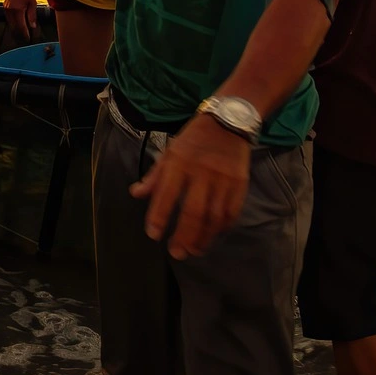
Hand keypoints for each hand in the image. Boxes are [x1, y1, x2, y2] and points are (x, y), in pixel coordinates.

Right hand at [4, 0, 38, 40]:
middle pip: (14, 26)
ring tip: (23, 33)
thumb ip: (32, 15)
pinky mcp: (5, 8)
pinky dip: (13, 23)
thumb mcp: (32, 3)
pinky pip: (9, 19)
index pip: (21, 25)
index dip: (25, 33)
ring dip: (16, 29)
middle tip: (26, 38)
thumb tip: (32, 26)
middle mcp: (10, 11)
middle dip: (20, 33)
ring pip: (10, 24)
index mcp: (17, 10)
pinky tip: (18, 24)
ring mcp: (6, 9)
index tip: (28, 38)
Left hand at [134, 116, 252, 259]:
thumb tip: (135, 194)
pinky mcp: (239, 183)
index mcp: (179, 162)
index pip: (166, 194)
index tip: (153, 235)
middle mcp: (202, 172)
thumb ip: (154, 176)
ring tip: (194, 250)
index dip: (158, 216)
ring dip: (204, 238)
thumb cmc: (194, 139)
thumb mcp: (170, 152)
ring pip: (213, 217)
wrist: (228, 121)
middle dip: (184, 236)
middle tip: (177, 253)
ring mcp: (223, 179)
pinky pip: (231, 212)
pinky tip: (213, 235)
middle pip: (193, 212)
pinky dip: (222, 228)